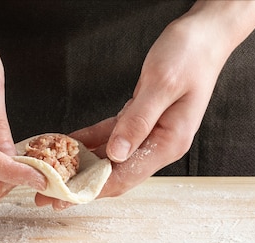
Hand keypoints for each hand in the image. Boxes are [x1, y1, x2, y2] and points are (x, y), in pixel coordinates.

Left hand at [36, 0, 254, 209]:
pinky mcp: (141, 120)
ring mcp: (150, 133)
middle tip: (48, 195)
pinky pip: (110, 136)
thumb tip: (115, 154)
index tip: (65, 197)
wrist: (206, 33)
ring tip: (52, 175)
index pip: (125, 176)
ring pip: (110, 158)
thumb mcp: (162, 84)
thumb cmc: (190, 54)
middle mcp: (160, 143)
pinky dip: (89, 141)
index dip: (93, 189)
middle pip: (114, 174)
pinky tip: (67, 144)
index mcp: (169, 142)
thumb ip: (138, 120)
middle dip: (81, 185)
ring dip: (81, 167)